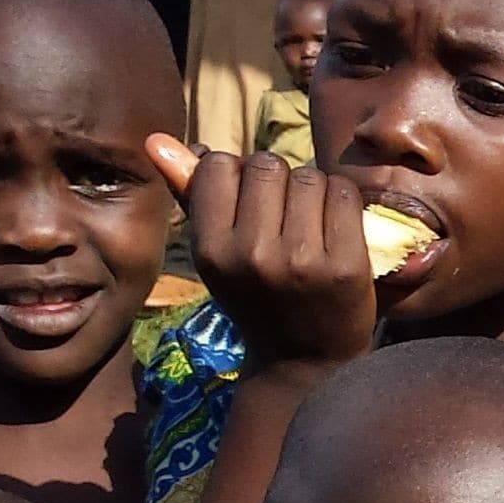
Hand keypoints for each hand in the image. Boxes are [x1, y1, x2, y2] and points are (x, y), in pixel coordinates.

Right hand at [146, 134, 382, 365]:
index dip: (238, 175)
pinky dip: (342, 202)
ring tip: (309, 224)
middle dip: (277, 179)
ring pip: (308, 176)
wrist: (304, 362)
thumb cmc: (256, 297)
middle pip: (268, 164)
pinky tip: (336, 229)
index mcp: (212, 249)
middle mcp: (253, 255)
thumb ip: (190, 193)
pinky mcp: (346, 266)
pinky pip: (344, 194)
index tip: (249, 204)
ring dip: (312, 190)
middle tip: (283, 214)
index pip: (221, 165)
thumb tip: (157, 140)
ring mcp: (302, 261)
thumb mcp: (215, 253)